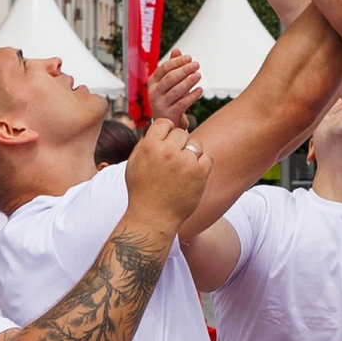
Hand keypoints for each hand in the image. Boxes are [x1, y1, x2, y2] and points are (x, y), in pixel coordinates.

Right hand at [120, 113, 209, 246]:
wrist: (153, 218)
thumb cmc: (142, 191)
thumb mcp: (134, 163)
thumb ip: (145, 142)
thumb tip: (159, 128)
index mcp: (150, 146)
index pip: (165, 122)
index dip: (166, 132)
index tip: (165, 144)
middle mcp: (168, 151)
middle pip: (181, 133)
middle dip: (178, 144)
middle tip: (173, 160)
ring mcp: (185, 162)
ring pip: (195, 144)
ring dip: (191, 153)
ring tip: (182, 168)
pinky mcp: (199, 173)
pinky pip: (207, 157)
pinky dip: (201, 164)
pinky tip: (192, 174)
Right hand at [151, 49, 202, 125]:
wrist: (165, 121)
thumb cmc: (168, 97)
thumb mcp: (168, 81)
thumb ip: (172, 66)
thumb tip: (177, 50)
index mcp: (152, 81)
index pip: (164, 68)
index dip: (178, 61)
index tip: (190, 58)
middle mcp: (154, 92)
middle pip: (170, 78)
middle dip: (185, 70)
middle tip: (197, 64)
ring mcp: (160, 104)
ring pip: (176, 91)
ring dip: (189, 82)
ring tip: (199, 75)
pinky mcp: (169, 114)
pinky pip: (182, 104)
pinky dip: (192, 96)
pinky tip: (200, 90)